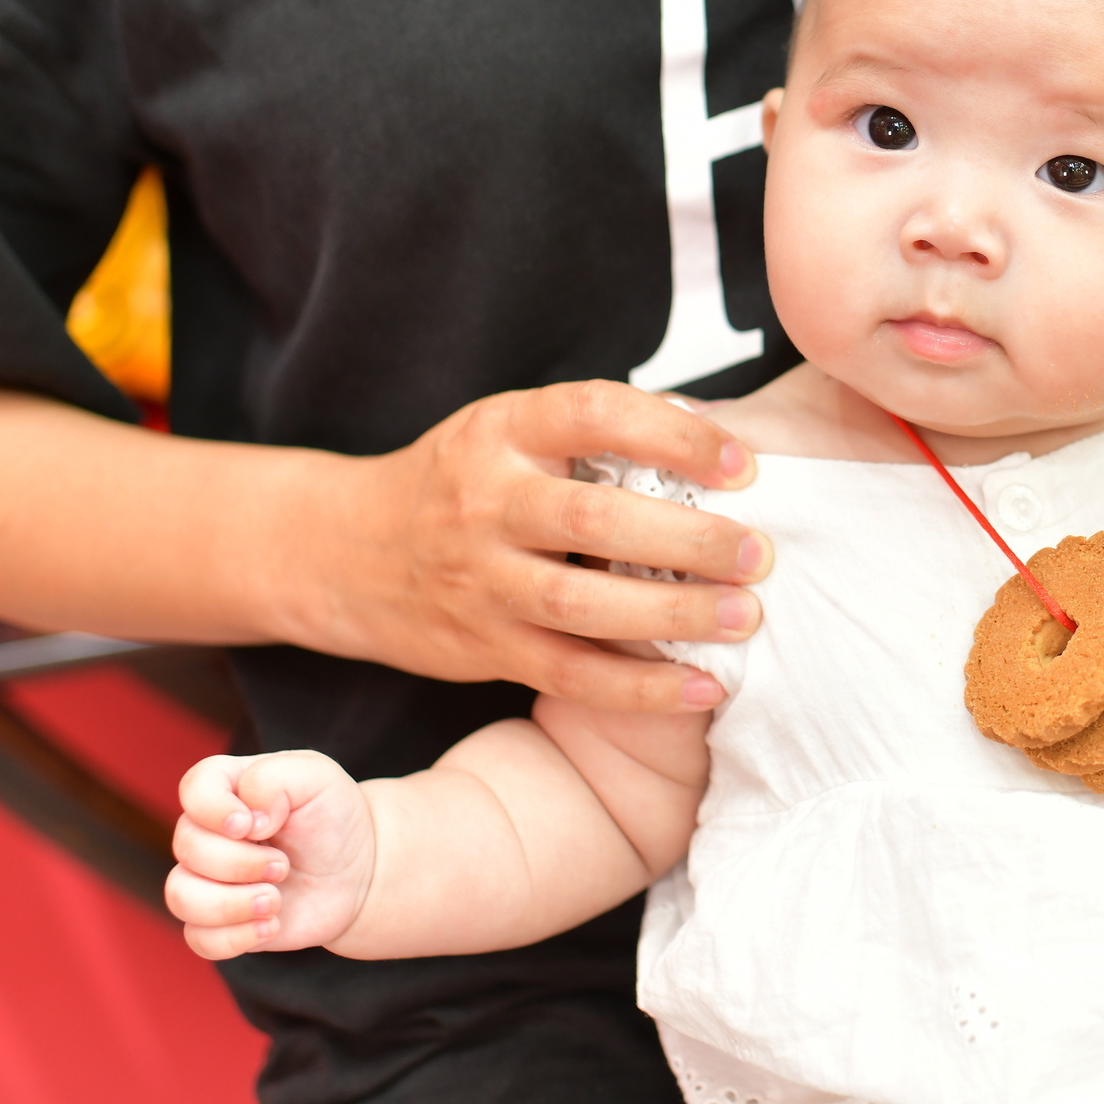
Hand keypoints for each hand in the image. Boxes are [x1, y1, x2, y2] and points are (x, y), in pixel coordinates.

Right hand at [166, 751, 374, 959]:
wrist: (358, 871)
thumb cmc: (333, 817)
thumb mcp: (318, 778)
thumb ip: (274, 778)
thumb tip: (244, 819)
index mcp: (229, 787)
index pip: (194, 788)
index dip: (214, 809)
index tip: (252, 826)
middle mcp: (208, 832)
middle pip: (187, 847)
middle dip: (240, 863)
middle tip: (283, 866)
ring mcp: (207, 878)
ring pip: (181, 897)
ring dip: (231, 904)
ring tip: (275, 902)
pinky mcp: (217, 921)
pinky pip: (197, 938)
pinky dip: (235, 937)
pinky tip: (271, 926)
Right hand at [293, 380, 770, 712]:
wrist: (345, 551)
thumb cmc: (463, 480)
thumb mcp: (510, 431)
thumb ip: (596, 432)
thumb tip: (718, 436)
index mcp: (503, 430)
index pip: (596, 414)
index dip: (675, 435)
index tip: (742, 464)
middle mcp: (485, 502)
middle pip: (595, 521)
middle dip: (688, 540)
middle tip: (758, 553)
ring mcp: (480, 580)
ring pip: (582, 605)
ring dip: (674, 615)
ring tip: (745, 615)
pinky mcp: (483, 647)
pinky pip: (571, 675)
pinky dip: (641, 688)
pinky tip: (703, 688)